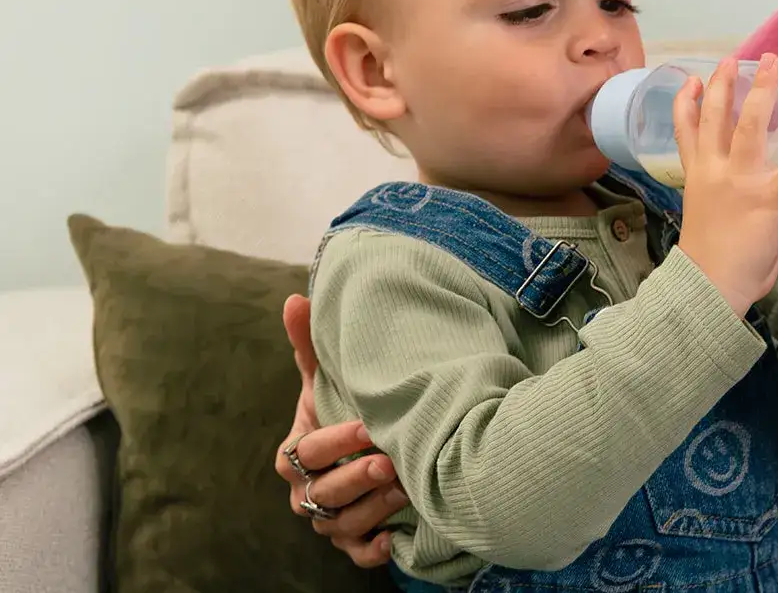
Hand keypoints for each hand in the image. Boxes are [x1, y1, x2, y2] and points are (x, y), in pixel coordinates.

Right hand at [275, 294, 408, 567]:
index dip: (332, 443)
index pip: (303, 454)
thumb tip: (294, 298)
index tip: (365, 426)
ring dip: (372, 509)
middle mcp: (306, 491)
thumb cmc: (342, 410)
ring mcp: (329, 519)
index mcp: (295, 453)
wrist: (368, 449)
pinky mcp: (353, 541)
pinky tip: (393, 539)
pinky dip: (372, 550)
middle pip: (323, 492)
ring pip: (341, 524)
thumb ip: (310, 346)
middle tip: (390, 461)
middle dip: (356, 477)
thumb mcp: (327, 380)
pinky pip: (356, 555)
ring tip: (406, 487)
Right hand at [675, 54, 777, 315]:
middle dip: (726, 83)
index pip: (686, 132)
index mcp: (697, 177)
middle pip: (716, 117)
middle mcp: (714, 171)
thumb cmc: (709, 262)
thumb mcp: (706, 219)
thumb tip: (738, 205)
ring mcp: (741, 182)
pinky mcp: (769, 200)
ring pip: (750, 125)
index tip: (690, 80)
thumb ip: (722, 201)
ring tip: (776, 63)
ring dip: (764, 90)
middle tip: (735, 58)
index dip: (686, 103)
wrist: (707, 287)